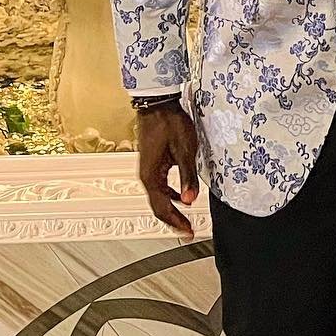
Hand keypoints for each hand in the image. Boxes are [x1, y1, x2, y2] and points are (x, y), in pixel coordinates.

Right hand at [136, 102, 200, 238]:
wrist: (157, 104)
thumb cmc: (169, 123)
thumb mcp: (185, 151)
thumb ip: (187, 177)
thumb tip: (190, 200)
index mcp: (151, 176)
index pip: (162, 207)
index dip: (176, 222)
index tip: (188, 231)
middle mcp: (146, 175)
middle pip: (158, 206)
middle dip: (173, 220)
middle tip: (187, 230)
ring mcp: (147, 169)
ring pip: (158, 197)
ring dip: (172, 209)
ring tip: (185, 218)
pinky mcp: (152, 163)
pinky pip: (160, 186)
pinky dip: (170, 195)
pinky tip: (181, 196)